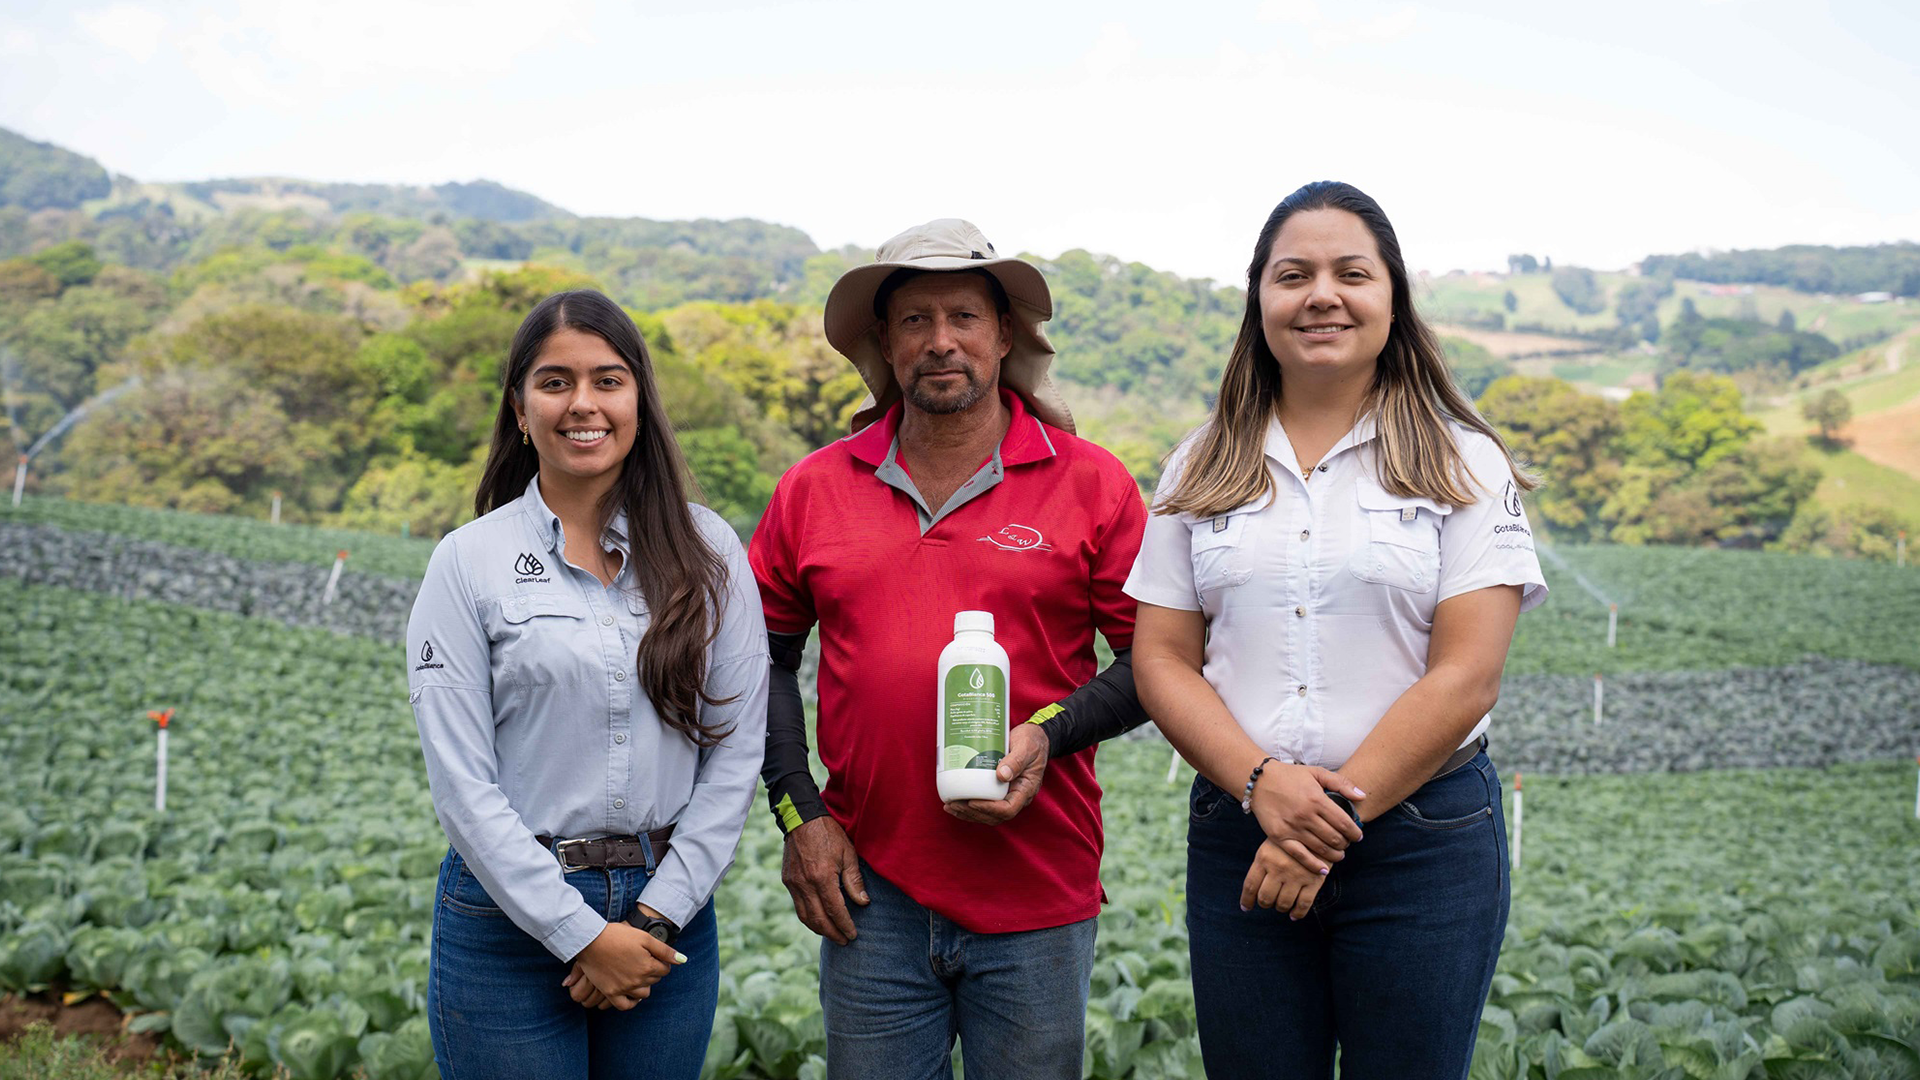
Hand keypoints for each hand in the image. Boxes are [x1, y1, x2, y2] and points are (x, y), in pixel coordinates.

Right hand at [565, 919, 683, 1009]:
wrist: (591, 940)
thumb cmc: (618, 935)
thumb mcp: (645, 938)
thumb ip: (665, 950)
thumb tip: (682, 960)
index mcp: (648, 966)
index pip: (665, 969)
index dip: (661, 961)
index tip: (654, 955)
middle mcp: (637, 980)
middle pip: (654, 980)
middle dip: (653, 971)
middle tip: (644, 961)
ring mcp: (623, 988)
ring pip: (643, 993)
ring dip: (644, 985)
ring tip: (638, 974)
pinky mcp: (610, 992)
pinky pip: (625, 1005)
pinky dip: (631, 1002)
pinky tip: (632, 994)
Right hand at [781, 816, 868, 944]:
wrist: (801, 818)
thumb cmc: (829, 834)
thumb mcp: (848, 854)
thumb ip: (854, 880)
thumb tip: (863, 903)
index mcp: (822, 877)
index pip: (835, 910)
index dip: (845, 925)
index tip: (853, 935)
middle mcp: (805, 884)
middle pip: (819, 919)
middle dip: (833, 933)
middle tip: (844, 941)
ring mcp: (793, 883)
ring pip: (805, 916)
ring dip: (819, 929)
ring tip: (832, 934)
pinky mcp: (787, 881)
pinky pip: (798, 906)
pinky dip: (808, 917)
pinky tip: (819, 920)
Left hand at [943, 723, 1048, 825]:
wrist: (1035, 738)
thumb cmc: (1032, 742)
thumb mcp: (1026, 747)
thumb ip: (1016, 760)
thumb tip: (1001, 775)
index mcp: (1026, 789)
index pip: (1008, 809)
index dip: (988, 808)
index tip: (972, 802)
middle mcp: (1017, 796)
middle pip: (995, 816)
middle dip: (973, 813)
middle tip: (954, 805)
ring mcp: (1008, 795)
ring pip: (988, 814)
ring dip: (968, 813)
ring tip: (950, 806)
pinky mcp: (999, 790)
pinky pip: (985, 805)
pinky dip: (970, 807)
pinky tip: (956, 802)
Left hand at [1241, 837, 1327, 919]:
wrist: (1319, 830)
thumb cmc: (1291, 839)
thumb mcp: (1270, 845)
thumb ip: (1262, 865)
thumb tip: (1253, 891)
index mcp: (1264, 858)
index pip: (1250, 885)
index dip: (1246, 900)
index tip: (1245, 908)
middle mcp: (1278, 868)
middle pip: (1265, 898)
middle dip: (1265, 903)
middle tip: (1268, 902)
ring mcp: (1296, 876)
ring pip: (1283, 904)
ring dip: (1280, 908)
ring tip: (1282, 905)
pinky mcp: (1313, 881)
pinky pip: (1303, 905)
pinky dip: (1297, 914)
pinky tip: (1294, 915)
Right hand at [1249, 762, 1366, 862]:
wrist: (1259, 781)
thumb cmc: (1290, 776)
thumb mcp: (1317, 773)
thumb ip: (1341, 783)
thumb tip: (1362, 796)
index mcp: (1317, 800)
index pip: (1344, 823)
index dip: (1355, 833)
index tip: (1358, 836)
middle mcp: (1306, 816)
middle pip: (1335, 838)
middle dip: (1345, 844)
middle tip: (1346, 843)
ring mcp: (1292, 828)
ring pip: (1321, 849)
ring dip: (1335, 855)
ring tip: (1338, 854)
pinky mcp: (1280, 837)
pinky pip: (1300, 856)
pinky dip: (1314, 865)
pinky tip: (1323, 869)